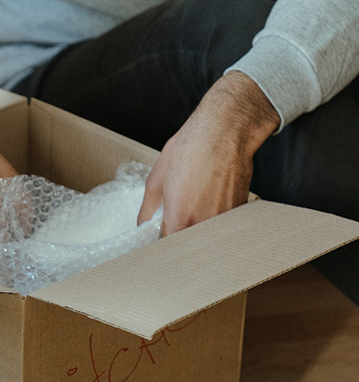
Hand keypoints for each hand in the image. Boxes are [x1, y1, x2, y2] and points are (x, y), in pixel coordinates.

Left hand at [138, 71, 279, 235]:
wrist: (224, 132)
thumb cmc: (189, 150)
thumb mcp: (156, 179)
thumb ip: (147, 209)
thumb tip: (142, 225)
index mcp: (180, 219)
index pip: (167, 249)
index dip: (160, 247)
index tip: (156, 242)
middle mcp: (204, 225)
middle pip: (188, 246)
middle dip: (179, 240)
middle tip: (173, 223)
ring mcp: (224, 220)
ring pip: (206, 236)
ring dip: (197, 229)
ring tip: (193, 205)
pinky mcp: (239, 212)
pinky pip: (222, 225)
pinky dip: (213, 219)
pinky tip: (208, 199)